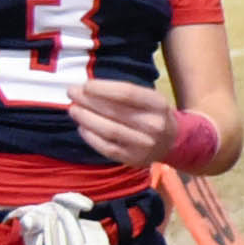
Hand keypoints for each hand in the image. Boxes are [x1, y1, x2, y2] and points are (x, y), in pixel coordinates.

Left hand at [68, 75, 184, 167]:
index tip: (85, 85)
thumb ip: (122, 93)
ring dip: (86, 119)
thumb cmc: (152, 114)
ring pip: (109, 130)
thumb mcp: (148, 98)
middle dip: (88, 101)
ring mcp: (143, 144)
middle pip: (115, 112)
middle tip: (72, 94)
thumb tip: (86, 89)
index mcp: (158, 104)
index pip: (127, 93)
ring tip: (74, 110)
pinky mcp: (132, 158)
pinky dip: (90, 137)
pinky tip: (82, 128)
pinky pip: (106, 147)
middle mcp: (153, 125)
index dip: (102, 88)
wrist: (171, 142)